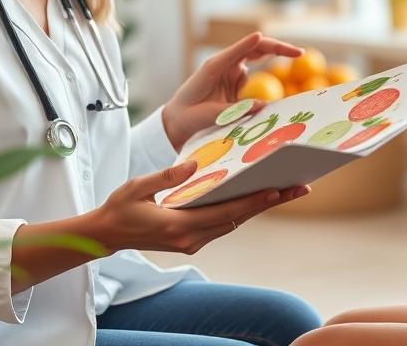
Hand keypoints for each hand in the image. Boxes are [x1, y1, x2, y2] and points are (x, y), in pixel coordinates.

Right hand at [90, 160, 309, 254]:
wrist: (106, 234)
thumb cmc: (120, 207)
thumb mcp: (137, 187)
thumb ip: (166, 176)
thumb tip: (194, 166)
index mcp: (178, 226)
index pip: (225, 212)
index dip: (253, 201)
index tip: (277, 189)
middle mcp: (190, 238)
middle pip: (238, 218)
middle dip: (270, 202)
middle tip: (301, 188)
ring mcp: (192, 241)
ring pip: (233, 221)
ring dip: (259, 206)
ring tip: (288, 189)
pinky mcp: (191, 238)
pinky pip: (223, 223)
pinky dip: (241, 210)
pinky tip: (257, 197)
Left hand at [162, 32, 302, 149]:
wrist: (177, 119)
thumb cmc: (188, 115)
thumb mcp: (210, 115)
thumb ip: (235, 111)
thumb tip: (264, 105)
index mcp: (214, 67)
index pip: (236, 52)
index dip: (250, 44)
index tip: (261, 37)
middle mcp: (225, 64)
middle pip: (254, 48)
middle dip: (277, 47)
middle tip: (299, 52)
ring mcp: (231, 69)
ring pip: (258, 56)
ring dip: (276, 54)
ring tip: (296, 54)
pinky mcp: (236, 77)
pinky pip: (255, 72)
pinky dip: (268, 69)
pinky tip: (282, 66)